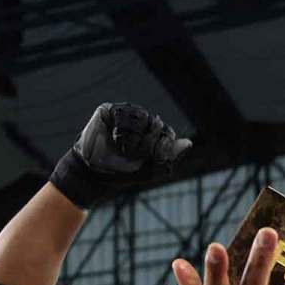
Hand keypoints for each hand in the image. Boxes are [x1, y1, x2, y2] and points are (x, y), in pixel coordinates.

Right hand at [50, 102, 192, 207]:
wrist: (95, 173)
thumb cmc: (123, 172)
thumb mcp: (151, 169)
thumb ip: (169, 156)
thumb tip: (189, 143)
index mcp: (155, 133)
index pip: (167, 134)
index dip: (159, 148)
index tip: (145, 160)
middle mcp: (142, 120)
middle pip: (156, 124)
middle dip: (144, 145)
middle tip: (131, 155)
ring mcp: (126, 114)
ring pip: (141, 116)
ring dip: (132, 138)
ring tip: (122, 148)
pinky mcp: (109, 110)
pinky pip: (122, 113)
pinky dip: (119, 131)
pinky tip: (113, 138)